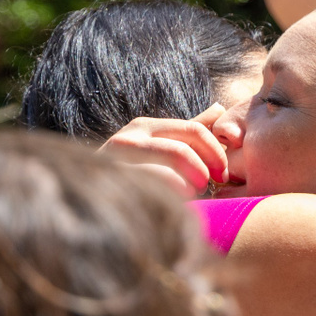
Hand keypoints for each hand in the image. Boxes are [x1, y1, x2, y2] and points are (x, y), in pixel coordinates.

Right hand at [98, 104, 228, 195]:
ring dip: (187, 188)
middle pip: (181, 150)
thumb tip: (218, 108)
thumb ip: (188, 131)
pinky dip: (170, 200)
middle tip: (209, 188)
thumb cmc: (134, 173)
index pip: (194, 129)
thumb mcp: (161, 146)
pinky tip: (172, 206)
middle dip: (204, 171)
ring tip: (189, 197)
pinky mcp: (111, 185)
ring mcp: (116, 162)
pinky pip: (153, 191)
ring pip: (167, 173)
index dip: (216, 152)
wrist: (91, 200)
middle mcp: (128, 138)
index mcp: (144, 127)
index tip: (223, 174)